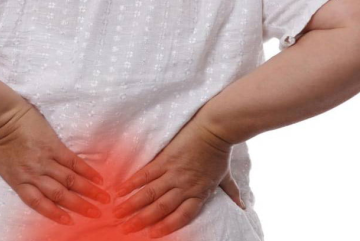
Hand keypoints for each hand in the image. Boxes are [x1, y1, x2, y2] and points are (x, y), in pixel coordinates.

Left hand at [0, 101, 111, 225]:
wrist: (4, 116)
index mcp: (19, 181)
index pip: (39, 202)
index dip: (54, 213)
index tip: (69, 222)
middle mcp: (34, 173)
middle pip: (59, 194)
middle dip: (79, 206)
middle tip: (95, 215)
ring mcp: (45, 159)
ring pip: (69, 179)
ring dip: (87, 190)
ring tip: (103, 199)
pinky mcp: (54, 145)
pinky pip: (73, 161)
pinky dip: (86, 170)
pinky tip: (98, 178)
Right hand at [111, 115, 245, 237]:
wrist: (215, 128)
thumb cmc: (220, 153)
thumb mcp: (226, 177)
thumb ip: (231, 192)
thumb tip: (243, 206)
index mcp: (199, 193)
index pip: (180, 217)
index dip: (165, 227)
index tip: (150, 235)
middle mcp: (184, 187)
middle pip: (160, 209)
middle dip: (141, 221)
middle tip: (125, 229)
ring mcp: (173, 173)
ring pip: (149, 194)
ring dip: (131, 205)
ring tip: (116, 213)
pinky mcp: (164, 159)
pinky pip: (145, 174)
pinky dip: (132, 183)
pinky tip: (120, 190)